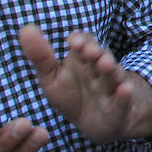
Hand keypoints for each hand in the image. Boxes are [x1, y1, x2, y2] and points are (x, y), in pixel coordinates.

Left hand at [19, 25, 151, 143]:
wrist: (98, 123)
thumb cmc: (74, 95)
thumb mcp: (52, 77)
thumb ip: (40, 56)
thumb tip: (25, 28)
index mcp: (83, 60)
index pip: (85, 44)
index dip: (81, 41)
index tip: (72, 42)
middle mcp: (100, 70)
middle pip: (100, 56)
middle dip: (96, 52)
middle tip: (89, 50)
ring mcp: (111, 88)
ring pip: (113, 76)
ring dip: (110, 69)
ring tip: (105, 63)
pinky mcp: (119, 109)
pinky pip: (123, 102)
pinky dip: (124, 96)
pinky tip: (125, 89)